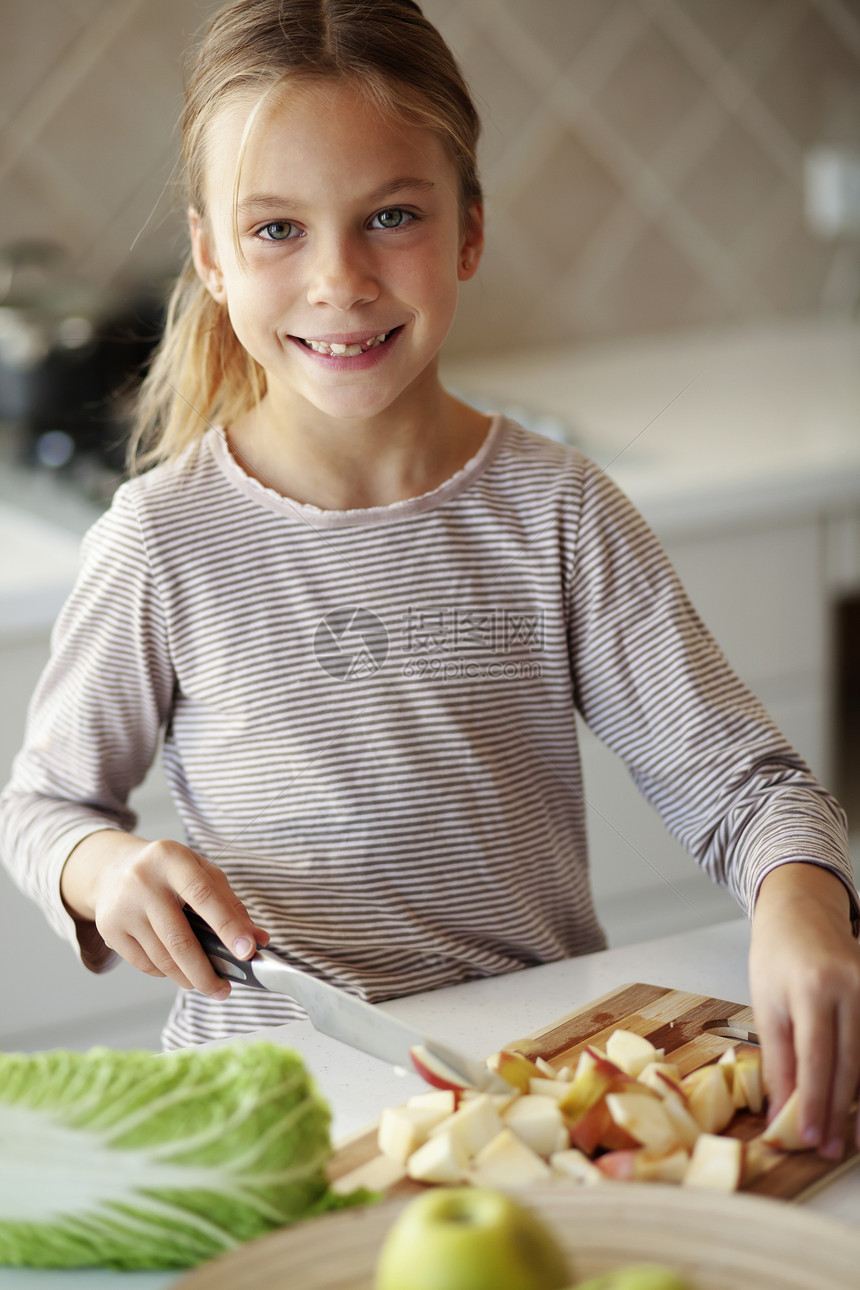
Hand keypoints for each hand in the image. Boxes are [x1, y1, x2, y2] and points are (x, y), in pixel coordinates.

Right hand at [61, 830, 268, 998]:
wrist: (114, 869)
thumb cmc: (170, 873)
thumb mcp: (202, 873)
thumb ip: (231, 904)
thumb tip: (258, 939)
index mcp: (172, 858)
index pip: (204, 896)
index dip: (228, 926)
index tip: (248, 952)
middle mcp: (143, 881)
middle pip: (180, 939)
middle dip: (206, 972)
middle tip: (224, 990)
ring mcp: (123, 907)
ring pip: (163, 958)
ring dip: (189, 978)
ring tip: (205, 982)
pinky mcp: (109, 929)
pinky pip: (146, 964)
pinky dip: (167, 972)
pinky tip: (177, 968)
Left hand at [749, 862, 859, 1158]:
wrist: (802, 913)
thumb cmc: (777, 958)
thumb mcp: (766, 1004)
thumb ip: (779, 1059)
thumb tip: (784, 1110)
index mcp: (812, 988)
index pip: (815, 1058)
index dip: (814, 1102)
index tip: (809, 1137)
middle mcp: (850, 989)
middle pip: (849, 1065)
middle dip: (838, 1113)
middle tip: (828, 1148)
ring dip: (857, 1103)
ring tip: (846, 1136)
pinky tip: (856, 1104)